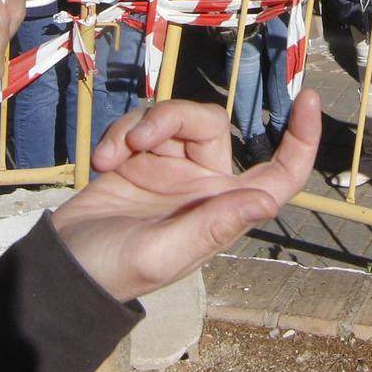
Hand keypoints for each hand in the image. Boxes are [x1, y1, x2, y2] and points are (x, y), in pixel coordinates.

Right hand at [51, 91, 319, 302]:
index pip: (278, 174)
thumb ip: (212, 225)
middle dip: (173, 119)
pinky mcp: (138, 160)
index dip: (301, 139)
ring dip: (142, 126)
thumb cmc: (114, 273)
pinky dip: (120, 133)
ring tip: (113, 154)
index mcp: (222, 212)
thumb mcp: (163, 254)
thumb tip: (268, 201)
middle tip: (140, 140)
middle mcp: (203, 187)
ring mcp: (170, 171)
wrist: (62, 268)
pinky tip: (102, 161)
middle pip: (210, 125)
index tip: (308, 98)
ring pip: (174, 118)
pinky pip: (140, 124)